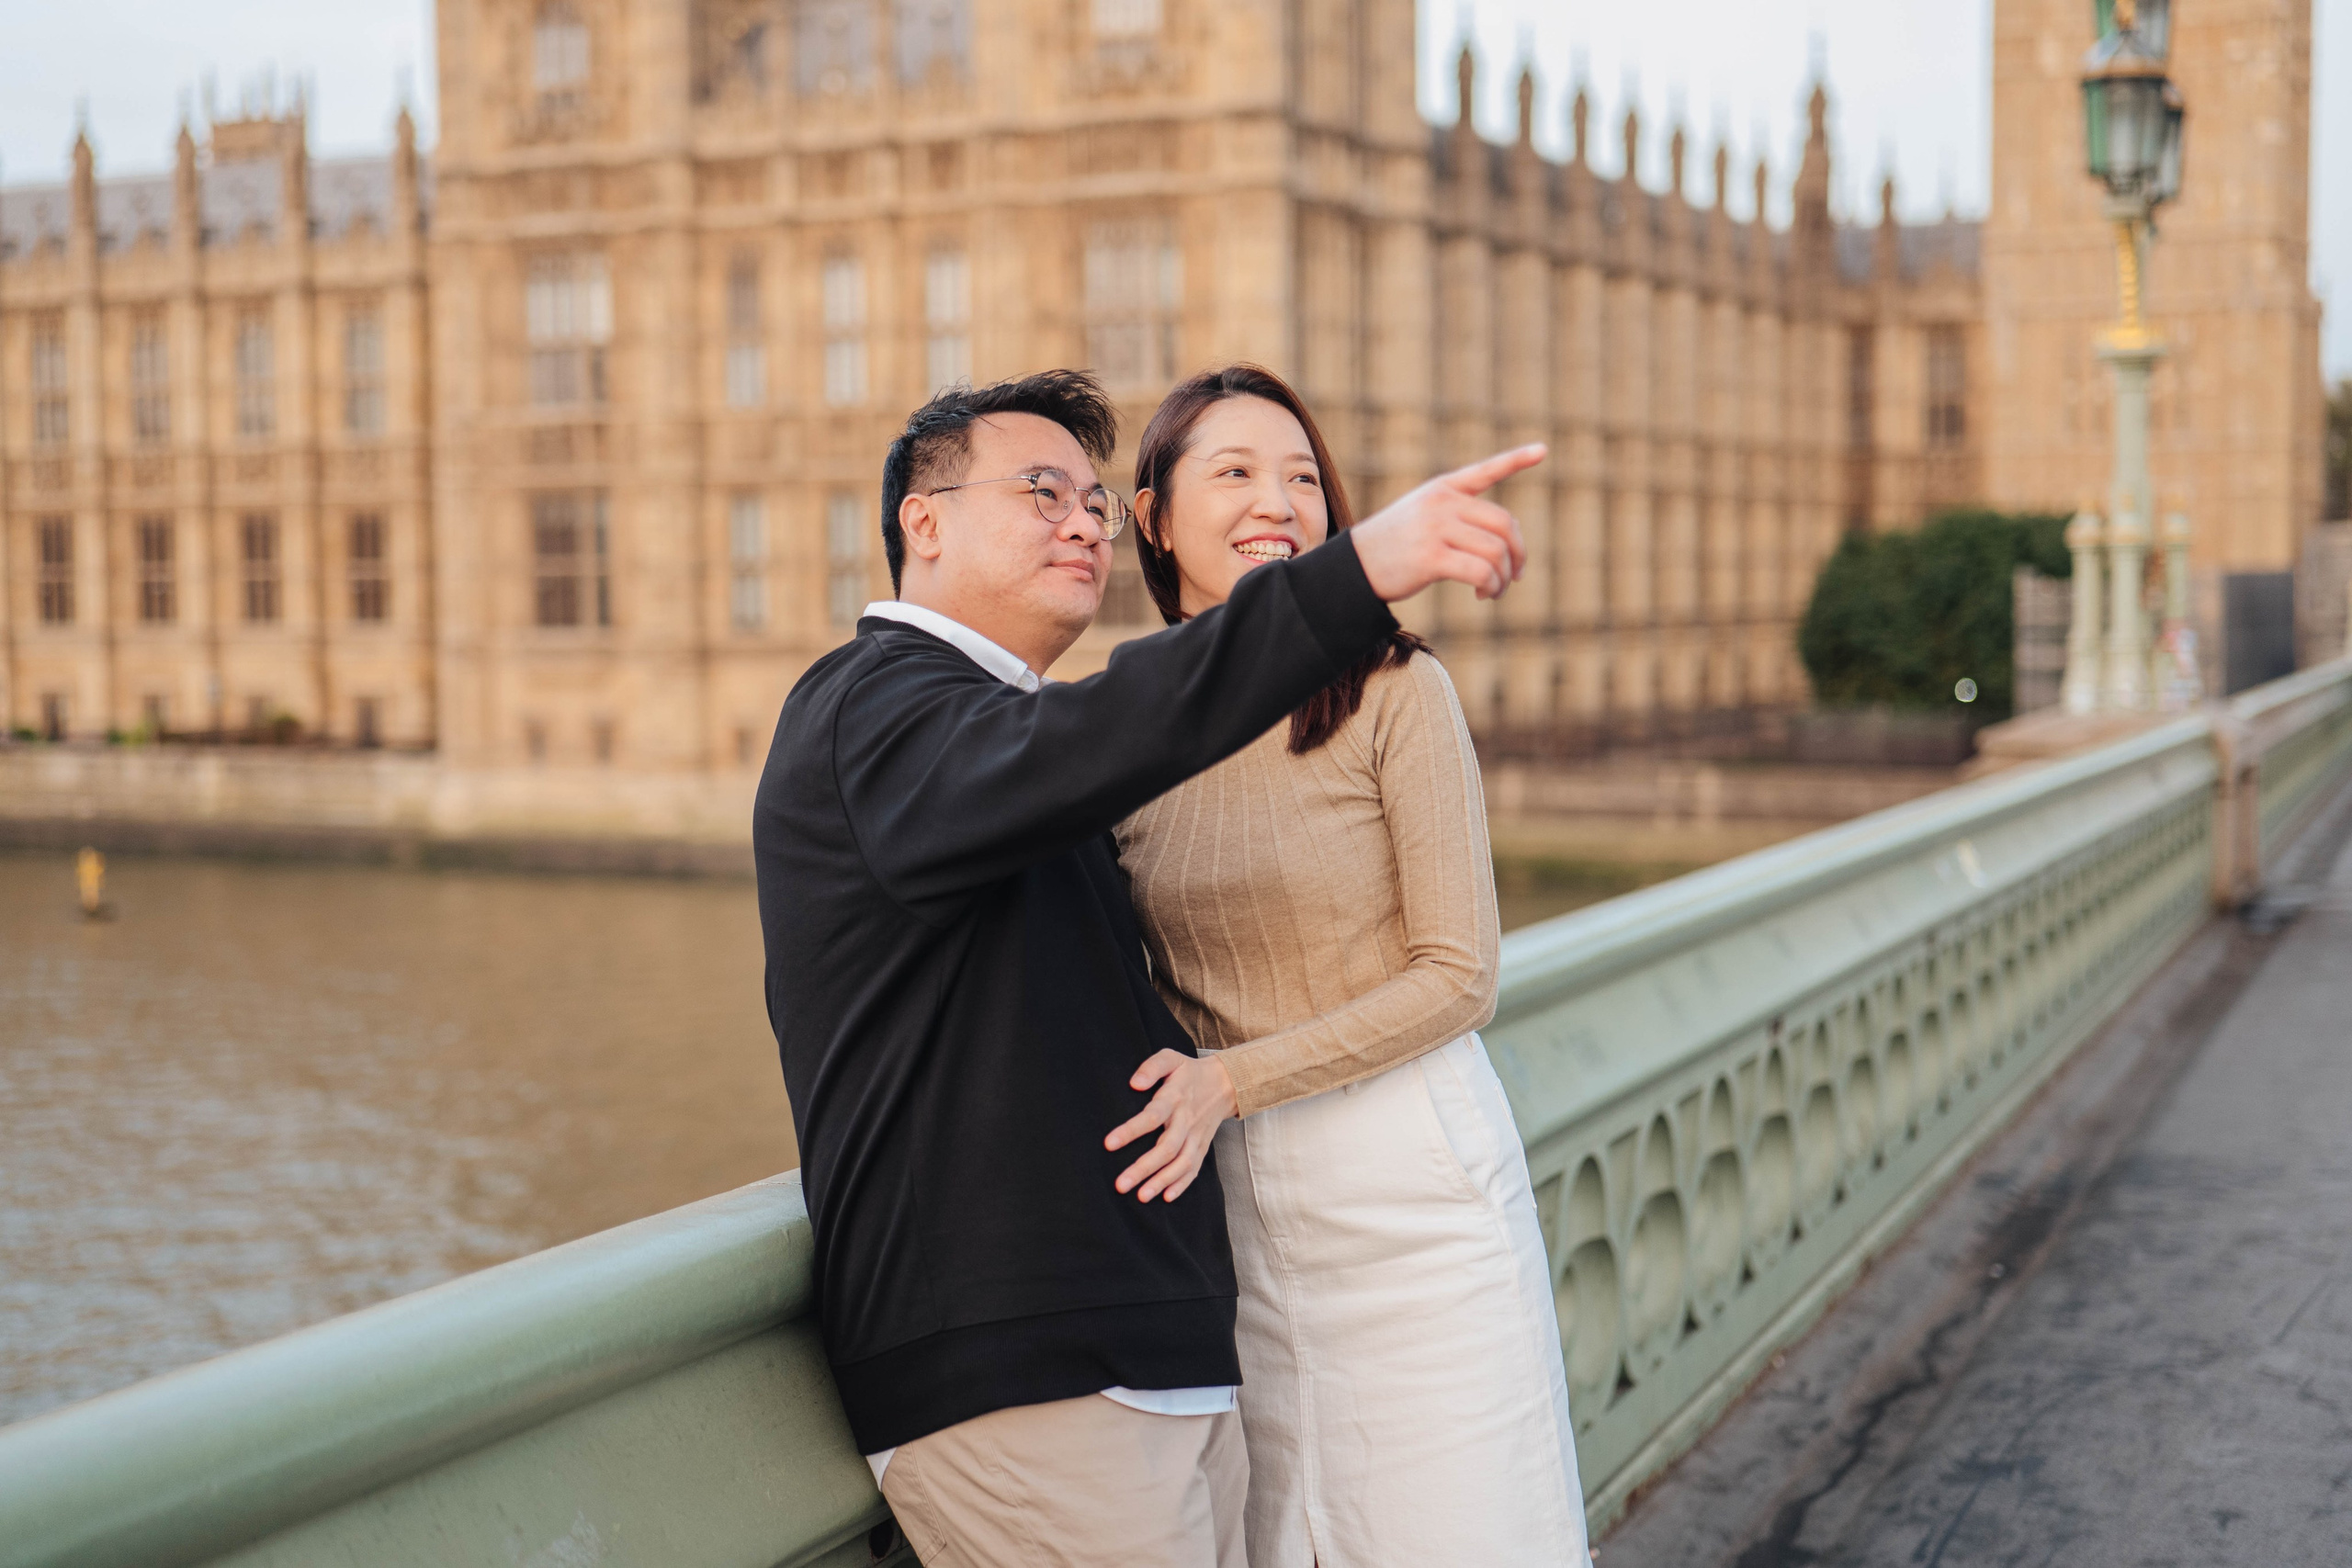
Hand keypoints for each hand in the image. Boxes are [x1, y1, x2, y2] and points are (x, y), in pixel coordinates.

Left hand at [1105, 1050, 1238, 1202]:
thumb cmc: (1189, 1072)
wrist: (1226, 1083)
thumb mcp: (1171, 1058)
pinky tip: (1166, 1197)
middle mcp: (1186, 1120)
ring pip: (1181, 1163)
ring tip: (1141, 1197)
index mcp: (1175, 1098)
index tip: (1109, 1144)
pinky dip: (1182, 1185)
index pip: (1152, 1117)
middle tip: (1121, 1184)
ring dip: (1161, 1181)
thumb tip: (1134, 1083)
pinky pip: (1194, 1169)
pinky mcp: (1203, 1147)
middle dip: (1144, 1168)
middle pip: (1167, 1148)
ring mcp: (1197, 1136)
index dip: (1131, 1130)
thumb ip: (1152, 1067)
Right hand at [1349, 445, 1544, 602]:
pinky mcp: (1432, 558)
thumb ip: (1456, 517)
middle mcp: (1442, 503)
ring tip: (1493, 590)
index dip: (1516, 460)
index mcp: (1441, 489)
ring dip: (1504, 577)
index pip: (1485, 471)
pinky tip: (1482, 594)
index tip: (1542, 450)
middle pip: (1504, 524)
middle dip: (1518, 553)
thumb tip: (1502, 544)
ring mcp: (1436, 529)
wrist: (1353, 568)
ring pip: (1495, 551)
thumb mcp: (1420, 517)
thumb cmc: (1391, 547)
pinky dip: (1490, 587)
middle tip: (1516, 575)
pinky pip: (1481, 572)